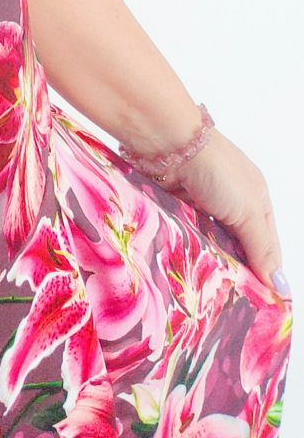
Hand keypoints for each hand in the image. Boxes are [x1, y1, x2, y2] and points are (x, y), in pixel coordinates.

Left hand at [170, 131, 287, 295]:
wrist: (167, 142)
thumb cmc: (216, 170)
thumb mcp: (247, 211)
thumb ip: (261, 248)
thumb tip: (280, 287)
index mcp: (257, 199)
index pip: (267, 245)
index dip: (266, 272)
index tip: (265, 303)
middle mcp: (231, 200)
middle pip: (238, 245)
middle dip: (236, 269)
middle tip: (235, 303)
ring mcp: (203, 203)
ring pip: (211, 242)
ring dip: (212, 259)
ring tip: (213, 292)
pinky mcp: (178, 205)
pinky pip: (188, 235)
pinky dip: (190, 247)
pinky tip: (190, 268)